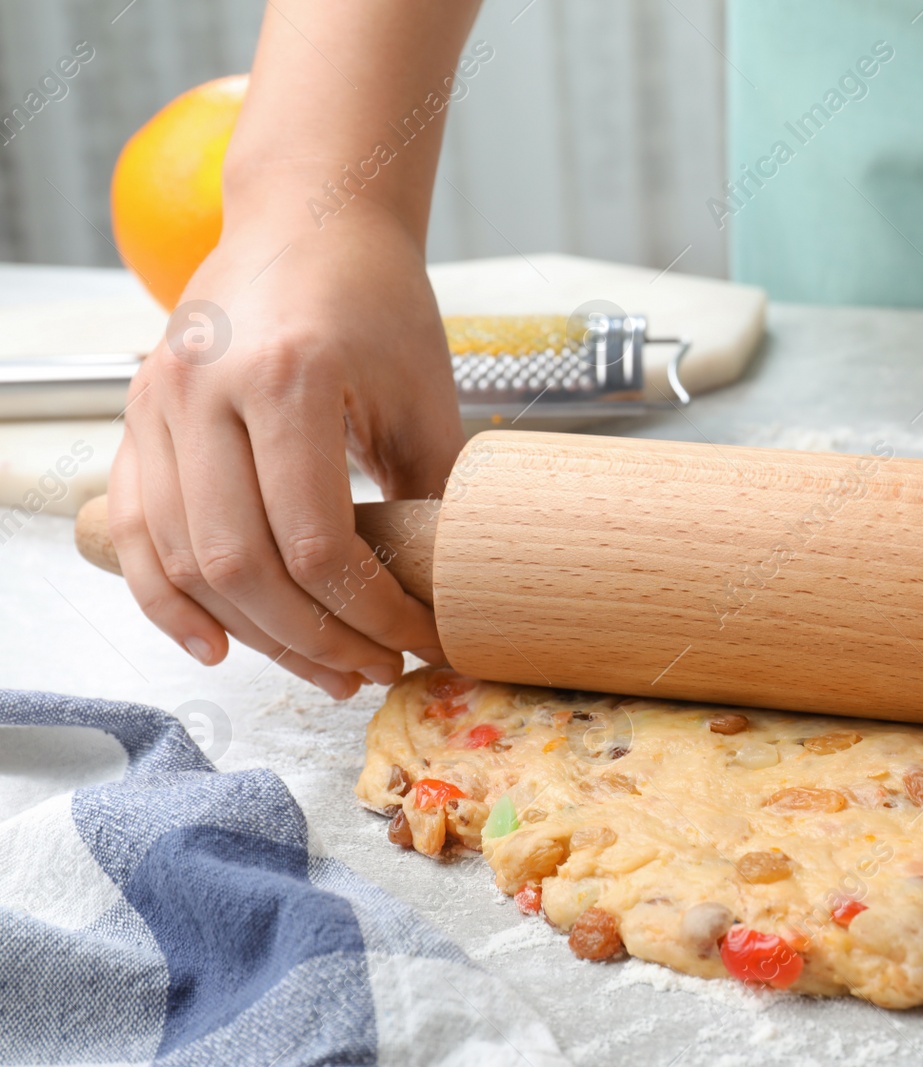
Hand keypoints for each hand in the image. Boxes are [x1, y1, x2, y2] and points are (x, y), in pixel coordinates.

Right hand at [108, 202, 463, 695]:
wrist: (309, 217)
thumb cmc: (376, 297)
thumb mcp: (424, 393)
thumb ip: (431, 492)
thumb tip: (447, 591)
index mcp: (288, 377)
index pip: (320, 542)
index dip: (371, 614)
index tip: (417, 642)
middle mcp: (206, 390)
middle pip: (244, 565)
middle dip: (315, 639)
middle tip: (371, 670)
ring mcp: (159, 402)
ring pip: (185, 559)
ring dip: (255, 632)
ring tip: (320, 667)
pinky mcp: (138, 416)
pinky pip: (137, 528)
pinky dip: (167, 598)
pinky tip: (216, 643)